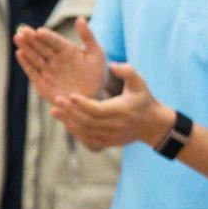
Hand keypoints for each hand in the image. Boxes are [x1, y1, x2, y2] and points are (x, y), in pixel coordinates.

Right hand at [16, 17, 109, 105]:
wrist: (92, 99)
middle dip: (30, 38)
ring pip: (34, 57)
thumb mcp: (96, 54)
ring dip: (25, 47)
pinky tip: (19, 53)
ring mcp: (47, 70)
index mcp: (66, 49)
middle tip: (22, 30)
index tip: (39, 31)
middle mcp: (54, 58)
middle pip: (40, 46)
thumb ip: (87, 37)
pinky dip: (25, 63)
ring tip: (17, 37)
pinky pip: (32, 71)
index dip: (46, 36)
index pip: (54, 40)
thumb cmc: (96, 76)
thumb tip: (80, 18)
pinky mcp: (41, 82)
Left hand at [48, 62, 174, 151]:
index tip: (70, 95)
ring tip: (55, 110)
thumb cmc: (143, 100)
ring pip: (85, 132)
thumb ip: (128, 71)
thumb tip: (112, 65)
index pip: (98, 110)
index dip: (83, 104)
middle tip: (56, 101)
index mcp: (122, 111)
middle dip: (70, 112)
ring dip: (69, 122)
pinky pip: (87, 140)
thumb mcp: (140, 83)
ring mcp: (111, 136)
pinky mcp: (107, 143)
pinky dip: (75, 131)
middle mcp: (116, 126)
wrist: (152, 124)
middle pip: (88, 121)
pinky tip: (65, 121)